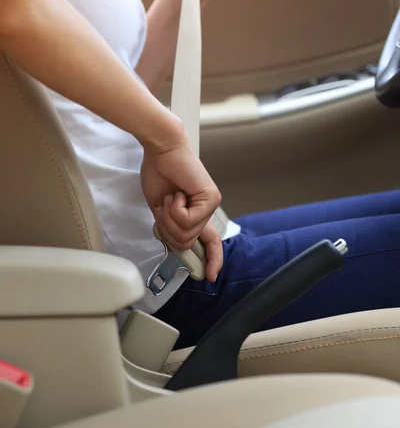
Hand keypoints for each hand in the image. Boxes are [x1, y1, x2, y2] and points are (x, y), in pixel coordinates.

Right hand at [140, 135, 222, 281]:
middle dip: (168, 230)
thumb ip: (171, 228)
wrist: (161, 150)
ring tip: (171, 197)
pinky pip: (188, 220)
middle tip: (165, 208)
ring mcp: (211, 204)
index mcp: (197, 214)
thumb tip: (178, 247)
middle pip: (186, 243)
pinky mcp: (211, 198)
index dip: (211, 260)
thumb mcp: (162, 210)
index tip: (210, 276)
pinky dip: (175, 209)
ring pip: (186, 234)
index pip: (210, 243)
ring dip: (169, 217)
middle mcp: (207, 211)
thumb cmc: (159, 173)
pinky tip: (177, 193)